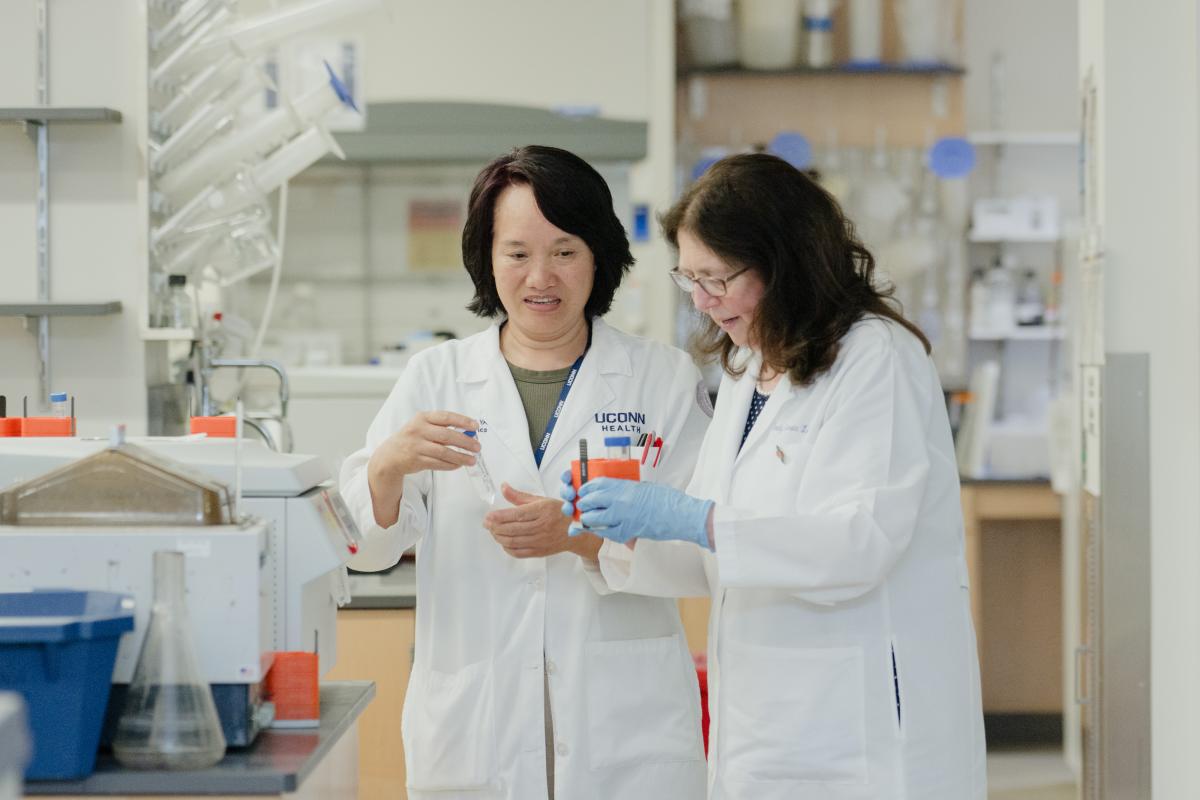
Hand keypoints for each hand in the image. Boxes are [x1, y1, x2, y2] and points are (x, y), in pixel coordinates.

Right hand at [369, 411, 478, 480]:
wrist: (390, 455)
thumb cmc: (412, 438)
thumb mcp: (422, 426)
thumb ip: (441, 427)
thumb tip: (467, 433)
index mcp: (422, 418)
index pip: (446, 417)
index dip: (463, 421)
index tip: (475, 426)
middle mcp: (418, 430)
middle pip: (447, 436)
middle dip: (465, 442)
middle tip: (477, 447)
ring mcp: (417, 446)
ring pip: (444, 452)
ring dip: (461, 457)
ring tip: (472, 460)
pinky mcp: (416, 461)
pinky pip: (438, 463)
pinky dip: (451, 465)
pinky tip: (459, 464)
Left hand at [485, 484, 600, 559]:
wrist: (576, 532)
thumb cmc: (558, 513)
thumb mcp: (541, 500)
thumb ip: (519, 496)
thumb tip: (504, 488)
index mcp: (542, 511)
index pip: (517, 515)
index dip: (500, 516)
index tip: (489, 516)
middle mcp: (542, 527)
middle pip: (512, 529)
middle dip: (495, 527)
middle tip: (487, 523)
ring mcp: (540, 541)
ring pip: (513, 542)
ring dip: (499, 537)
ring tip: (493, 531)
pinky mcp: (539, 551)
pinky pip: (519, 553)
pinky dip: (507, 548)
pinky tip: (503, 542)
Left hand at [572, 478, 713, 548]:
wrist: (681, 514)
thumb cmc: (667, 500)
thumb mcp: (644, 488)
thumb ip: (627, 490)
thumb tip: (614, 494)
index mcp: (625, 486)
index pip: (597, 484)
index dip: (587, 488)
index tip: (584, 491)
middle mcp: (621, 499)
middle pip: (591, 500)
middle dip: (584, 504)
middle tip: (582, 507)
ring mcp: (623, 516)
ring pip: (594, 518)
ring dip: (588, 519)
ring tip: (588, 520)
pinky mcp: (628, 531)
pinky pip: (606, 533)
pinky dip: (601, 531)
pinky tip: (600, 530)